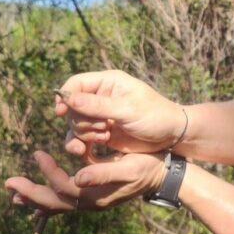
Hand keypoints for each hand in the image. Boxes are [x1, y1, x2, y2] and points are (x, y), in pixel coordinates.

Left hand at [5, 150, 166, 213]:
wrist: (163, 174)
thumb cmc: (148, 166)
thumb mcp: (128, 167)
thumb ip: (103, 172)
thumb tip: (76, 178)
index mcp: (98, 196)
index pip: (65, 188)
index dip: (49, 172)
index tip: (37, 153)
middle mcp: (92, 202)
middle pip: (55, 204)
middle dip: (31, 194)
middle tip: (8, 183)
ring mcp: (93, 201)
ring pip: (58, 205)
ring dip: (36, 199)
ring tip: (16, 194)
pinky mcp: (95, 195)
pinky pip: (67, 200)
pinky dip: (50, 198)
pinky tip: (40, 196)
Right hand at [54, 70, 186, 158]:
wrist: (172, 135)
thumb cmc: (155, 116)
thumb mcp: (127, 110)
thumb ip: (98, 105)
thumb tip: (68, 98)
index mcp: (108, 82)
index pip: (76, 83)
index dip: (65, 97)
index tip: (62, 112)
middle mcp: (101, 96)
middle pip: (72, 107)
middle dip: (81, 121)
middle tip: (103, 128)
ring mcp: (100, 115)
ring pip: (74, 123)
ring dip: (84, 134)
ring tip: (104, 138)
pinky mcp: (101, 132)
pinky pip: (80, 138)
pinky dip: (81, 145)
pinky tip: (87, 151)